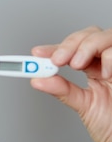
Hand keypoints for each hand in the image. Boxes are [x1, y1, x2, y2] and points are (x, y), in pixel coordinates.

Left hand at [31, 26, 111, 141]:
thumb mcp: (84, 106)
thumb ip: (62, 90)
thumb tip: (37, 79)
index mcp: (95, 69)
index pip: (73, 49)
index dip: (54, 48)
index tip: (37, 54)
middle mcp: (109, 63)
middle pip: (90, 35)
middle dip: (71, 44)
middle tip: (57, 60)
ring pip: (105, 35)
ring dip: (87, 46)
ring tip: (76, 65)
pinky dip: (109, 57)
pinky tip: (104, 74)